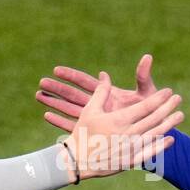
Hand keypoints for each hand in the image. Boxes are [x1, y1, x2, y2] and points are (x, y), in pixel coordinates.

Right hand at [38, 53, 158, 132]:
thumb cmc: (150, 110)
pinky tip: (46, 115)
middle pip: (74, 94)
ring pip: (70, 109)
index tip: (56, 69)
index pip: (86, 82)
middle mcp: (99, 105)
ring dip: (55, 103)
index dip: (71, 75)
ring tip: (38, 95)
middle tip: (41, 82)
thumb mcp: (146, 94)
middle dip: (57, 88)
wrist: (151, 132)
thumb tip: (147, 57)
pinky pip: (75, 126)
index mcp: (108, 94)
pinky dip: (61, 121)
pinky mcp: (95, 132)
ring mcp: (96, 119)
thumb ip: (142, 77)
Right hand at [60, 71, 181, 180]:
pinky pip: (150, 153)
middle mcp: (127, 134)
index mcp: (118, 120)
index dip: (159, 98)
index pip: (145, 107)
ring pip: (155, 134)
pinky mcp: (130, 161)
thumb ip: (100, 93)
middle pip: (154, 119)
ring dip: (169, 124)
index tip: (169, 91)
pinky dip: (161, 145)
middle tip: (179, 99)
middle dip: (168, 107)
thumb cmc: (82, 133)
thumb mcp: (90, 111)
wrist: (77, 161)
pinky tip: (171, 139)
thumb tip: (105, 75)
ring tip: (180, 115)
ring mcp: (130, 149)